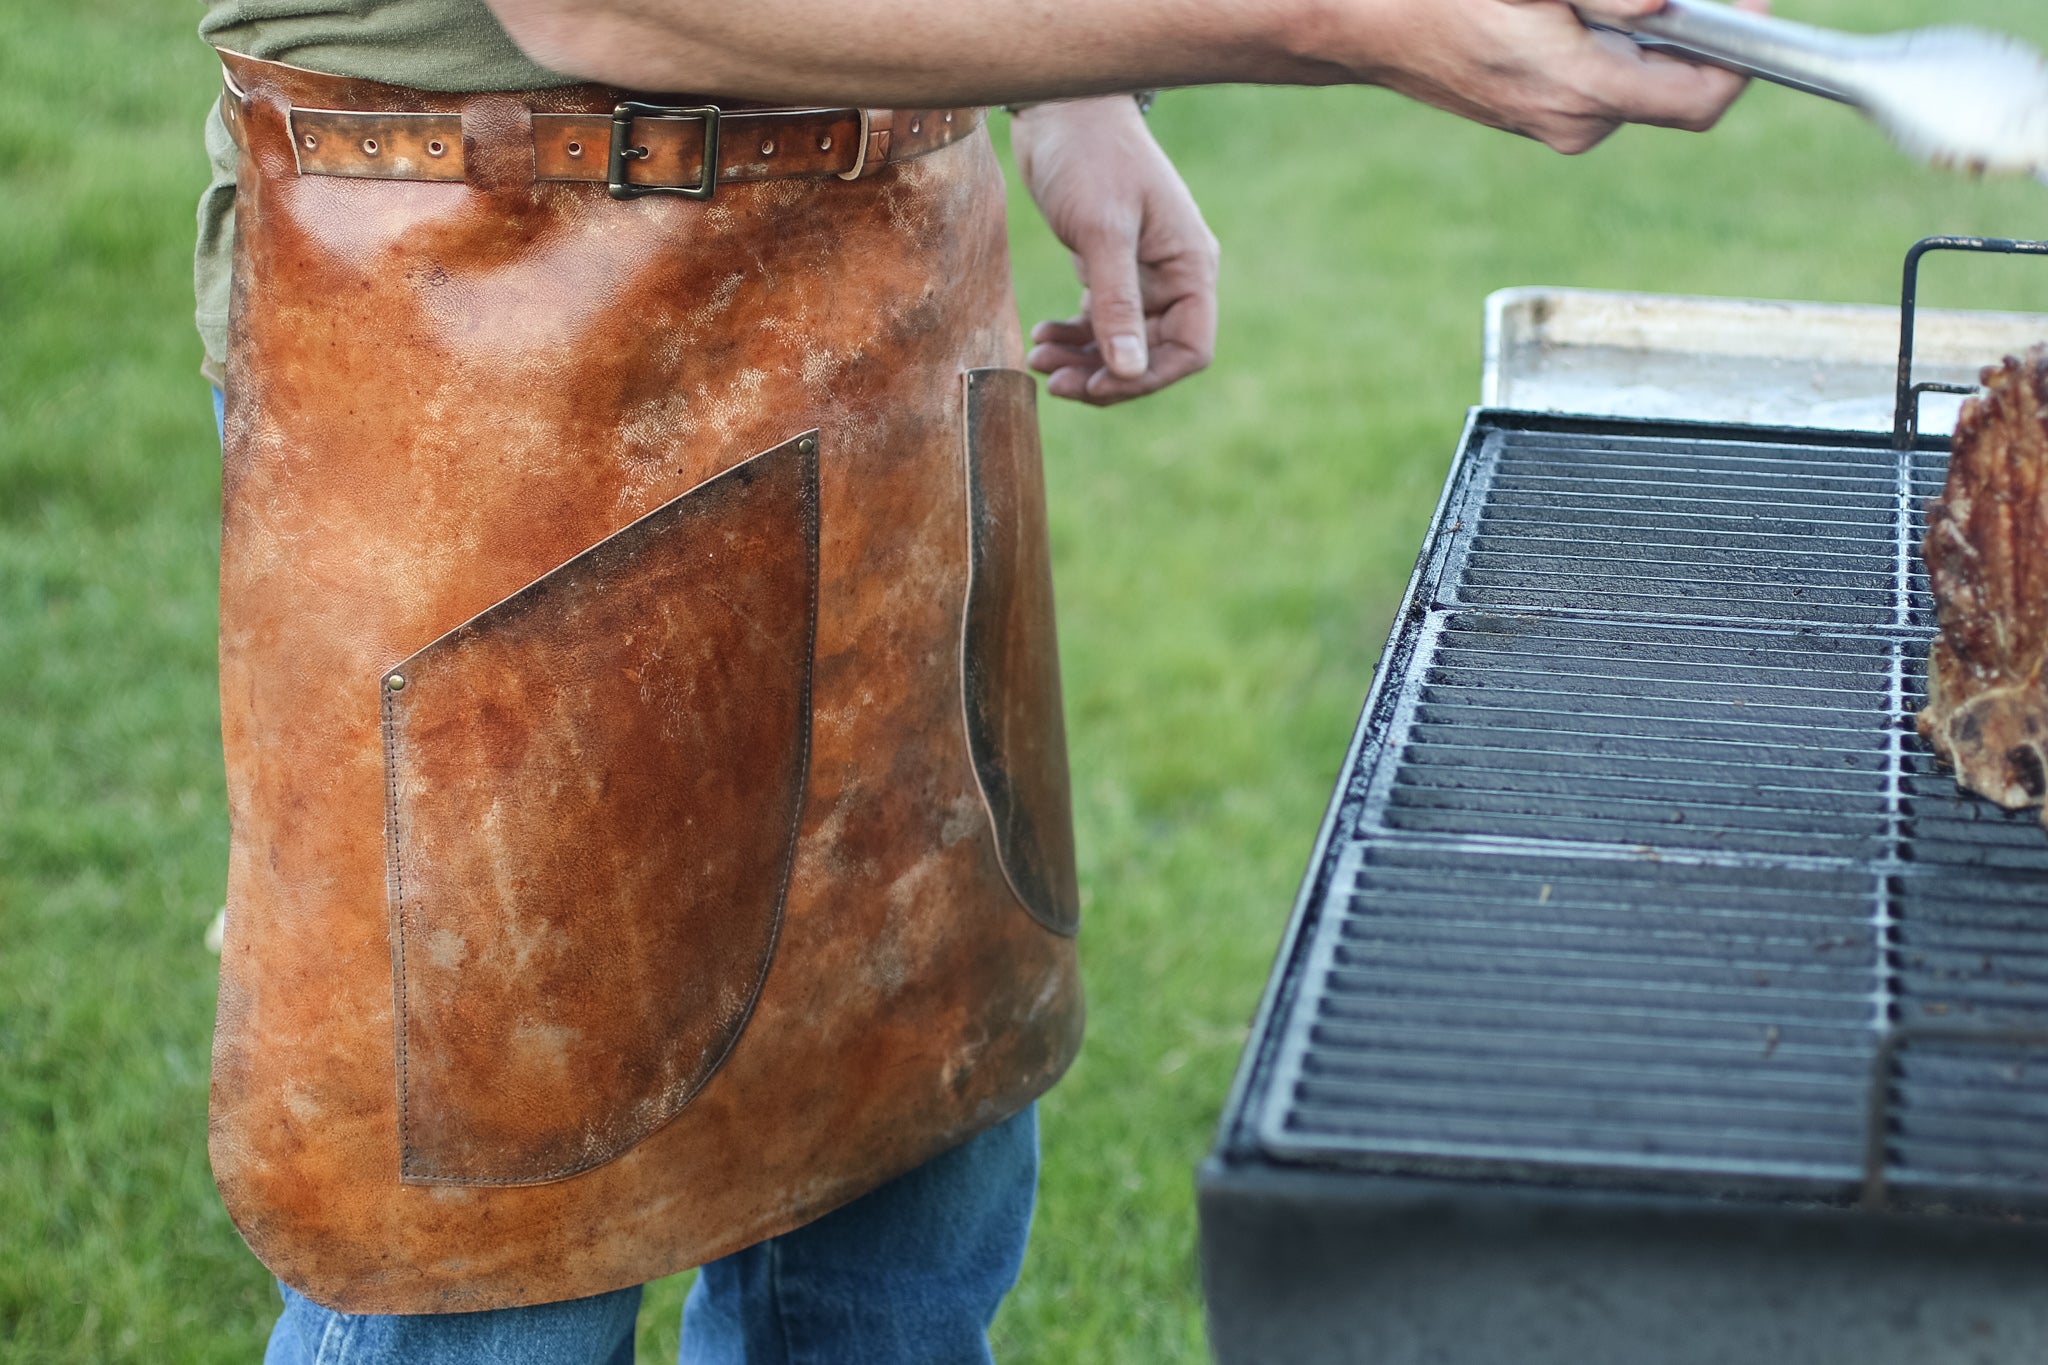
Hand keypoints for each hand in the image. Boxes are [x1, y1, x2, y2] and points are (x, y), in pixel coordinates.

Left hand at [1011, 97, 1219, 405]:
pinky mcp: (1109, 267)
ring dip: (1083, 360)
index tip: (1098, 385)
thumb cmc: (1088, 157)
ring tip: (1038, 360)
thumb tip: (1128, 373)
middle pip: (1151, 354)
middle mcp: (1173, 275)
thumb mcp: (1103, 232)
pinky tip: (1043, 337)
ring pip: (1122, 343)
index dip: (1146, 378)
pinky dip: (1074, 337)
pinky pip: (1100, 321)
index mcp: (1190, 267)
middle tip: (1052, 381)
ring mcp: (1142, 273)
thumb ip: (1116, 304)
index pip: (1189, 349)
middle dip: (1104, 374)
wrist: (1060, 107)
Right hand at [1335, 0, 1761, 154]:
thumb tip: (1670, 3)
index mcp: (1582, 92)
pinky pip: (1601, 73)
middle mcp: (1576, 121)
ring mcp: (1555, 121)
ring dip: (1643, 27)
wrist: (1359, 19)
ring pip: (1641, 71)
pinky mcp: (1538, 108)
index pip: (1707, 96)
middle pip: (1679, 78)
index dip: (1747, 43)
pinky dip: (1606, 34)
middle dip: (1689, 22)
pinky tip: (1563, 7)